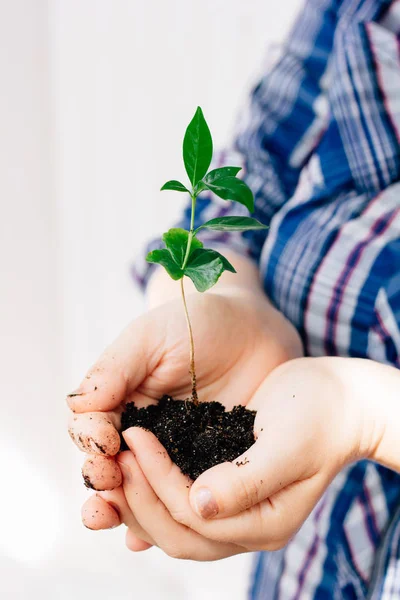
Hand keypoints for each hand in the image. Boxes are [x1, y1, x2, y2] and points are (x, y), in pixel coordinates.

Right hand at [68, 287, 301, 529]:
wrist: (255, 330)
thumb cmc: (199, 323)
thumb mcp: (153, 336)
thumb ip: (116, 367)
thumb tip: (79, 406)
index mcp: (122, 401)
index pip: (93, 428)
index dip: (91, 440)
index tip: (103, 443)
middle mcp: (142, 432)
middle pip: (111, 466)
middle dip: (103, 480)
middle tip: (107, 484)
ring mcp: (174, 454)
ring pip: (142, 490)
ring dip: (127, 508)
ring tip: (119, 519)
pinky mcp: (208, 468)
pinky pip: (184, 497)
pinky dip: (166, 519)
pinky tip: (154, 536)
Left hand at [111, 357, 373, 557]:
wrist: (338, 401)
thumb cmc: (320, 415)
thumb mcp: (289, 444)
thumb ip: (248, 479)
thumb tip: (199, 504)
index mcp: (266, 522)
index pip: (196, 518)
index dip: (159, 482)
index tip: (136, 437)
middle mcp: (248, 526)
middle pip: (178, 533)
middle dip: (140, 498)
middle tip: (115, 457)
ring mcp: (236, 511)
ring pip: (173, 524)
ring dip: (140, 497)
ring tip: (116, 461)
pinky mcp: (225, 487)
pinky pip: (180, 503)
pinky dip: (152, 490)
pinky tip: (130, 472)